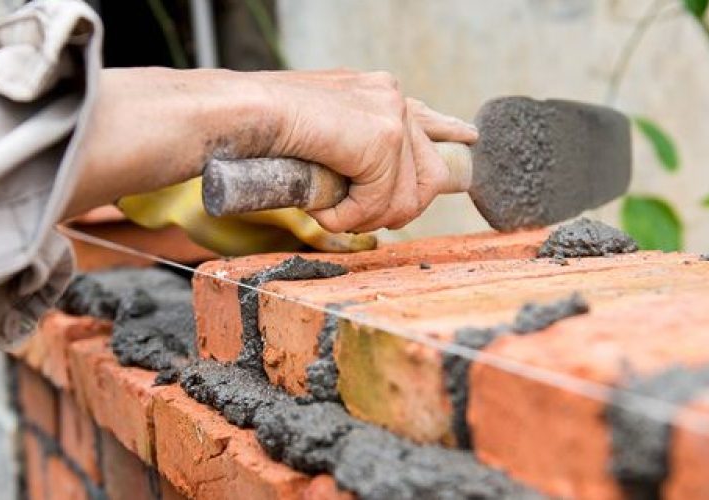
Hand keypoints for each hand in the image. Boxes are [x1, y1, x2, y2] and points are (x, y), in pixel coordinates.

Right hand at [256, 70, 477, 232]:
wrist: (241, 113)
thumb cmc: (260, 128)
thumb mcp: (314, 134)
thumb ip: (347, 148)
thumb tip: (365, 183)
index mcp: (376, 93)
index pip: (427, 118)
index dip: (448, 131)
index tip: (467, 137)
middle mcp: (391, 97)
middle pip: (429, 172)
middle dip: (397, 207)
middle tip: (354, 215)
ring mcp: (390, 115)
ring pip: (406, 197)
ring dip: (365, 216)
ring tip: (329, 210)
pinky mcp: (382, 139)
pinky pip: (381, 202)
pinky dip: (349, 216)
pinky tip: (324, 206)